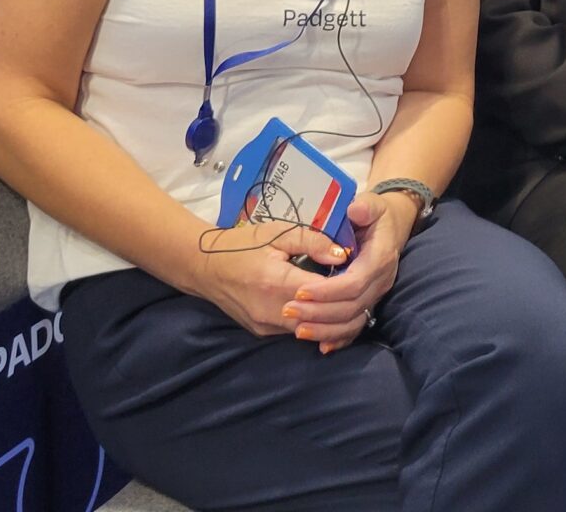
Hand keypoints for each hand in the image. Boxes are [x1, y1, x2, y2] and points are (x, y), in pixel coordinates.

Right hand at [187, 218, 351, 337]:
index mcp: (276, 282)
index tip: (360, 273)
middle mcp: (271, 310)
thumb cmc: (241, 244)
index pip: (323, 292)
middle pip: (319, 319)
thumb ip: (312, 241)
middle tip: (362, 294)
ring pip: (310, 330)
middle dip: (343, 308)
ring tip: (350, 304)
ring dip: (330, 320)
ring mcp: (266, 325)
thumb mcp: (277, 233)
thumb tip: (343, 254)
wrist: (203, 267)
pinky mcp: (262, 332)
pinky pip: (295, 332)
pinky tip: (327, 312)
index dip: (345, 285)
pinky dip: (313, 324)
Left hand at [288, 194, 409, 353]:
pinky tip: (320, 346)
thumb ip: (365, 206)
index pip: (353, 283)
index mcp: (379, 259)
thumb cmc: (375, 214)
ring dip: (325, 329)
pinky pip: (356, 327)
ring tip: (297, 329)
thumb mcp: (372, 203)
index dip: (327, 290)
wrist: (392, 225)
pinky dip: (339, 338)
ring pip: (353, 321)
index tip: (300, 291)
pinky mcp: (369, 303)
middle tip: (288, 310)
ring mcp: (376, 295)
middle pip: (351, 307)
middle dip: (319, 312)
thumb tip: (354, 210)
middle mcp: (381, 281)